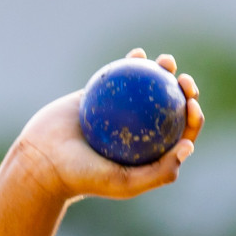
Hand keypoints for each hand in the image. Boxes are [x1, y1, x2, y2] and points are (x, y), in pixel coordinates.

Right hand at [12, 48, 204, 201]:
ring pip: (148, 88)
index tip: (190, 103)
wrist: (42, 161)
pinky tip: (138, 53)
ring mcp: (121, 113)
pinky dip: (131, 64)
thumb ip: (159, 171)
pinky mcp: (101, 96)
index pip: (181, 134)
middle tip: (182, 79)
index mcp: (151, 154)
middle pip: (169, 108)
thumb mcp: (125, 182)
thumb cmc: (84, 177)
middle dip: (184, 90)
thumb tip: (189, 146)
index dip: (193, 117)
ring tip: (166, 61)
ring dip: (162, 71)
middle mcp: (140, 133)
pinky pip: (120, 76)